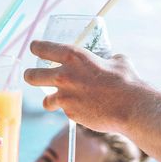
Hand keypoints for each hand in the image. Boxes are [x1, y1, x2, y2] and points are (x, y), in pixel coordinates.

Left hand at [24, 41, 145, 132]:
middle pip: (31, 76)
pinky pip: (66, 111)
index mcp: (74, 56)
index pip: (44, 48)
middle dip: (29, 76)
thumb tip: (109, 60)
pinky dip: (72, 110)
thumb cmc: (126, 81)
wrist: (131, 107)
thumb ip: (107, 59)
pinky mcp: (70, 113)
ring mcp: (65, 96)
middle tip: (30, 76)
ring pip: (45, 101)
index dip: (36, 47)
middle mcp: (64, 75)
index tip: (34, 47)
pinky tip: (84, 109)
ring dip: (50, 101)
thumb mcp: (117, 61)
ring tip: (55, 101)